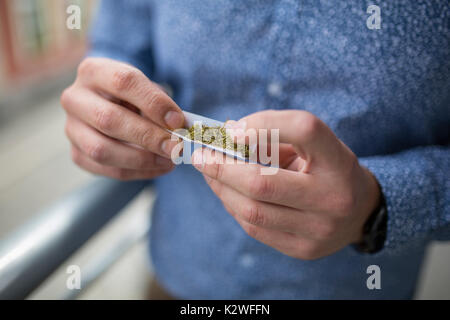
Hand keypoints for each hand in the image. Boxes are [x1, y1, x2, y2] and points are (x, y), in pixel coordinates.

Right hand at [61, 57, 183, 179]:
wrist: (111, 104)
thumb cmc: (135, 95)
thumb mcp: (147, 89)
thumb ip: (161, 104)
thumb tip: (180, 127)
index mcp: (93, 71)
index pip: (123, 82)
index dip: (153, 103)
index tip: (178, 121)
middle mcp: (74, 98)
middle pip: (109, 119)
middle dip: (148, 136)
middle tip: (175, 146)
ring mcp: (71, 128)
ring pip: (101, 150)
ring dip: (141, 159)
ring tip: (169, 160)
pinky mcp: (76, 154)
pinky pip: (106, 169)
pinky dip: (137, 172)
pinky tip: (159, 168)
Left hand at [192, 110, 380, 259]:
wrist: (360, 212)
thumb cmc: (328, 168)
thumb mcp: (313, 144)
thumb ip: (274, 134)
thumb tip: (226, 134)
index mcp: (338, 160)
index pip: (303, 130)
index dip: (261, 125)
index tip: (230, 130)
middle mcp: (332, 198)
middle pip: (262, 183)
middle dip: (221, 168)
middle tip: (200, 156)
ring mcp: (318, 230)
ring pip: (252, 211)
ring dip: (221, 189)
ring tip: (209, 174)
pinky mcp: (304, 250)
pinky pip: (255, 229)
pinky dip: (234, 207)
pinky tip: (227, 193)